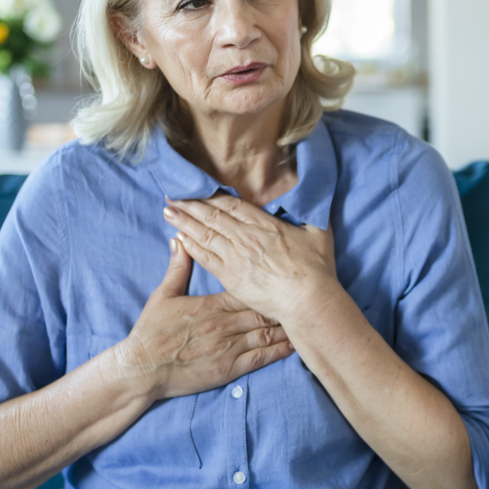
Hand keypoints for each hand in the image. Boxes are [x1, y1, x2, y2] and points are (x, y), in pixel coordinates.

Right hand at [113, 237, 293, 400]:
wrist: (142, 368)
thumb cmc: (151, 332)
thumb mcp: (163, 295)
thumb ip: (177, 267)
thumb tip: (180, 239)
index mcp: (213, 304)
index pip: (248, 288)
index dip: (269, 283)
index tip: (285, 275)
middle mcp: (226, 324)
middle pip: (264, 308)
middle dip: (285, 302)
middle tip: (306, 294)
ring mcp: (230, 347)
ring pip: (267, 332)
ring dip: (288, 325)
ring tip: (308, 317)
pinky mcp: (230, 368)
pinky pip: (261, 358)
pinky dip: (280, 350)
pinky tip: (296, 345)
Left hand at [163, 194, 336, 324]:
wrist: (307, 300)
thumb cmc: (317, 269)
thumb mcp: (320, 233)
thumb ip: (312, 214)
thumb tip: (315, 199)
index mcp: (265, 224)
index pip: (232, 205)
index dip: (212, 196)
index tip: (198, 188)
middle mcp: (246, 237)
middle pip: (212, 216)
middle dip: (190, 204)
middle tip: (172, 195)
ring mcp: (236, 257)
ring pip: (204, 234)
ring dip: (184, 221)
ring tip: (168, 211)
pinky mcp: (231, 277)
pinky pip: (205, 258)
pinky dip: (190, 246)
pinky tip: (178, 238)